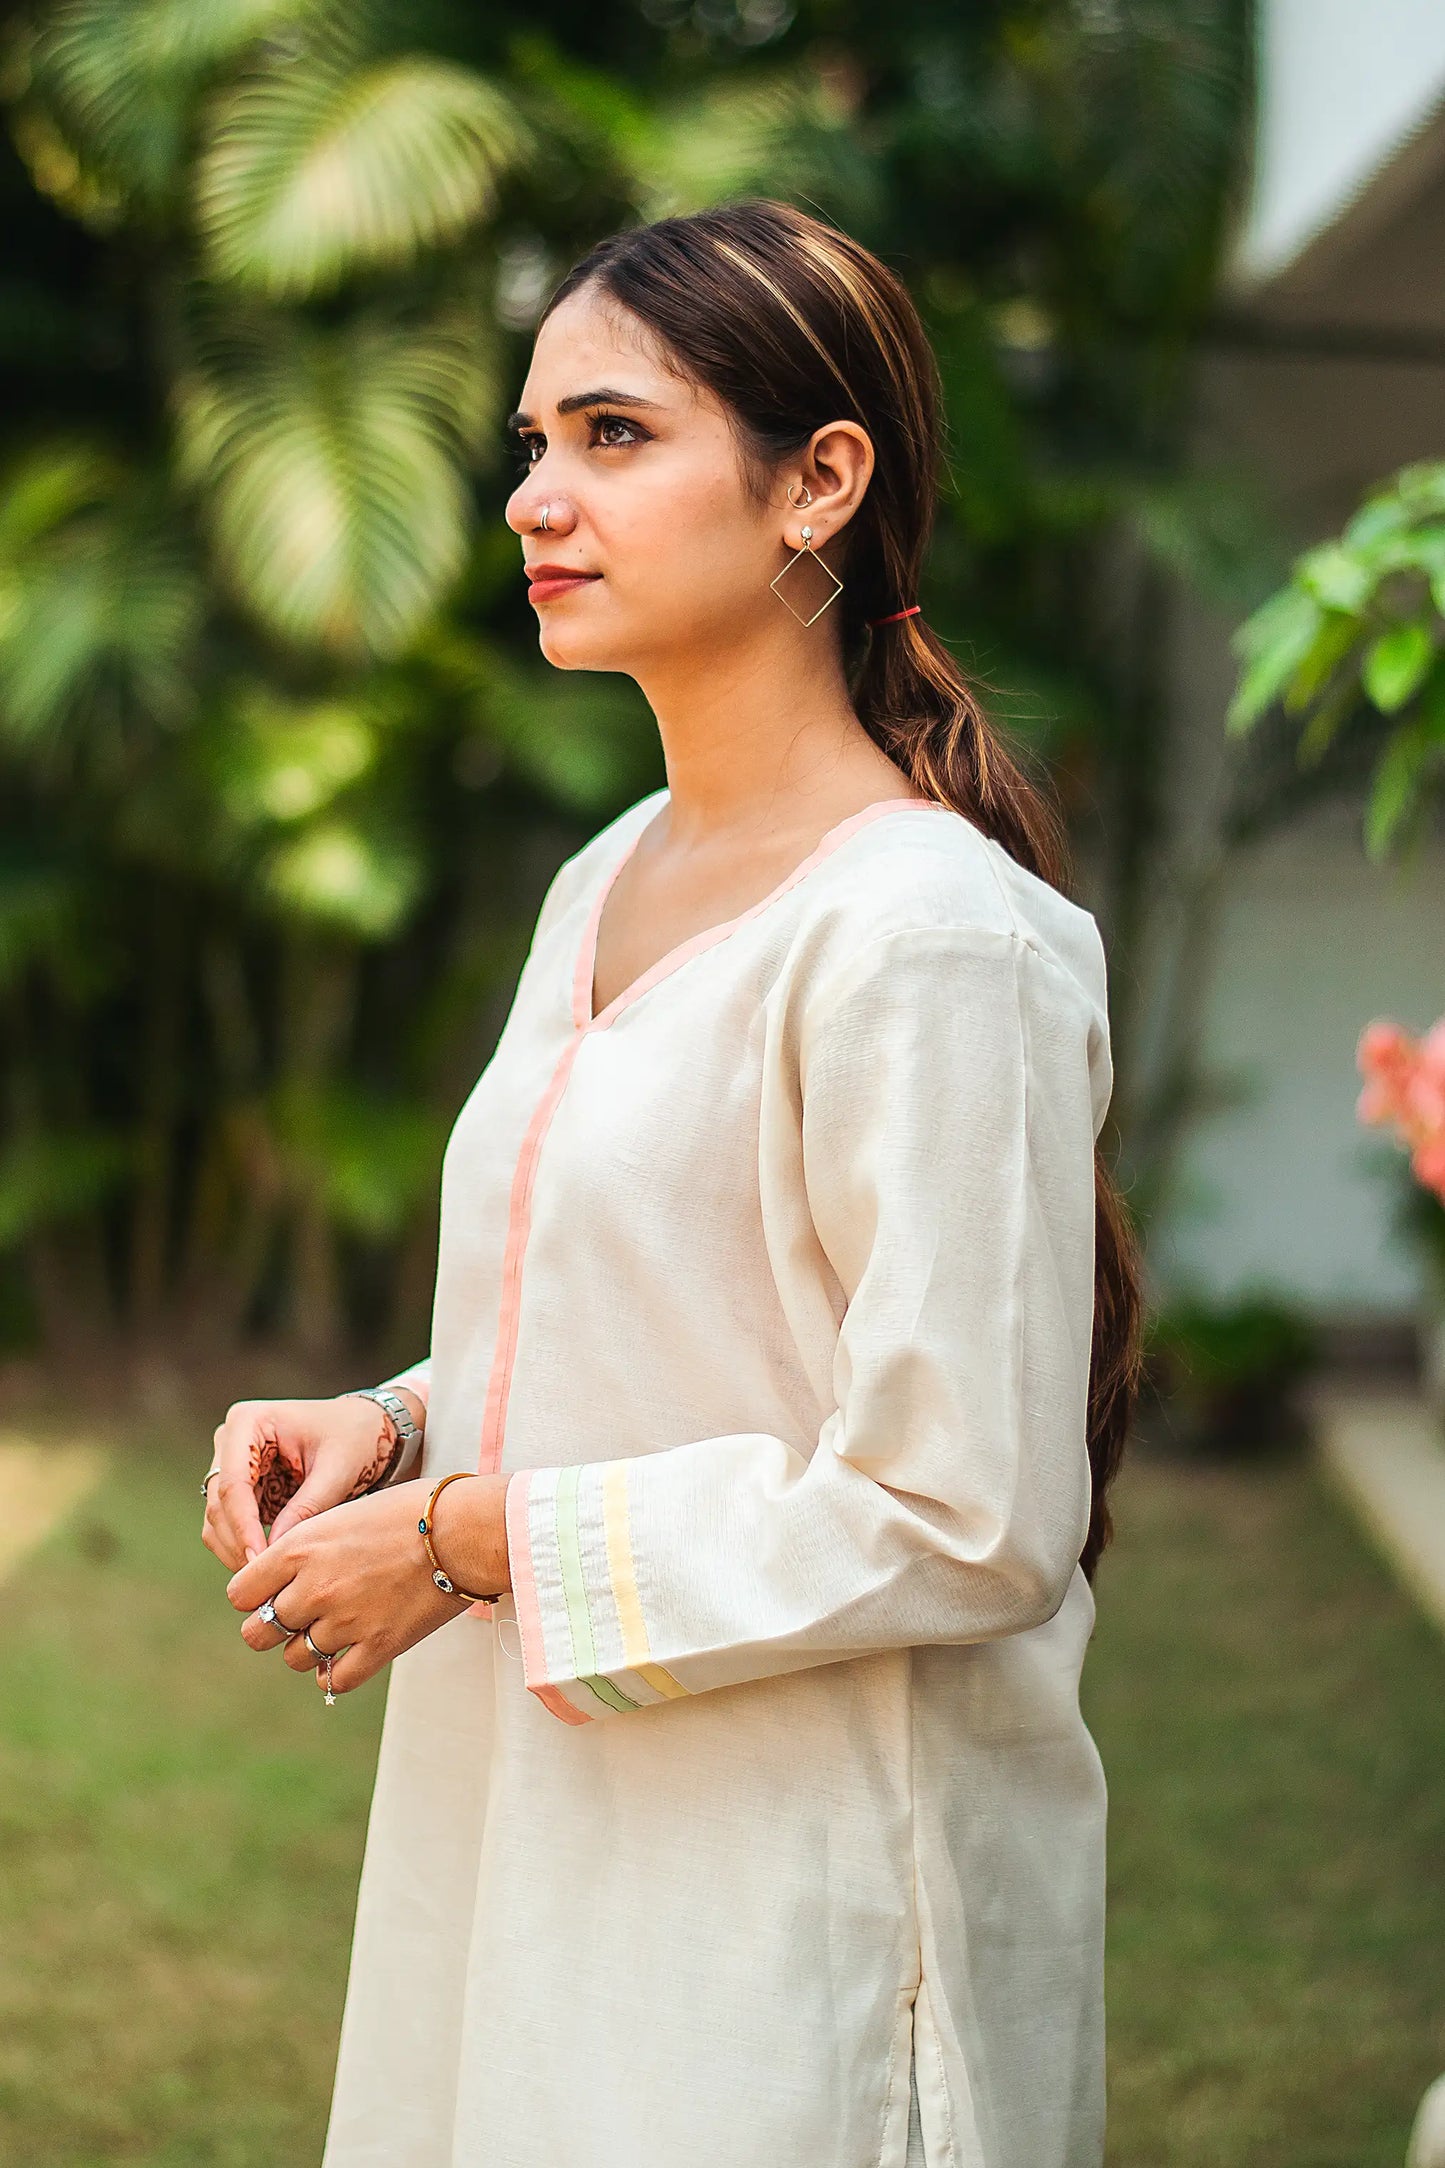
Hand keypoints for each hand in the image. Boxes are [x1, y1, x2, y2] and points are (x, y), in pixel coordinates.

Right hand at [202, 1392, 419, 1570]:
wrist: (364, 1430)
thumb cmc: (355, 1439)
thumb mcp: (337, 1471)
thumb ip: (306, 1509)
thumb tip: (272, 1554)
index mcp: (249, 1422)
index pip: (233, 1483)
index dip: (243, 1526)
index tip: (259, 1560)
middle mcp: (231, 1441)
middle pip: (219, 1504)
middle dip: (240, 1544)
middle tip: (266, 1579)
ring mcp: (231, 1466)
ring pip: (217, 1520)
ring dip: (238, 1550)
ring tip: (270, 1577)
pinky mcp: (241, 1489)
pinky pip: (230, 1526)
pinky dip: (245, 1547)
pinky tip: (270, 1565)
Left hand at [224, 1473, 510, 1697]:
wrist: (466, 1529)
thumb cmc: (411, 1510)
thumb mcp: (345, 1513)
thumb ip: (306, 1547)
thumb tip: (280, 1578)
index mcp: (301, 1547)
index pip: (240, 1593)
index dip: (253, 1595)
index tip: (271, 1592)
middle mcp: (314, 1587)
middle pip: (258, 1633)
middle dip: (271, 1628)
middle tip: (295, 1619)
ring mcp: (346, 1621)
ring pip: (296, 1658)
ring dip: (308, 1649)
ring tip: (334, 1630)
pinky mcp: (378, 1646)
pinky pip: (335, 1681)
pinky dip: (335, 1675)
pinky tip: (347, 1659)